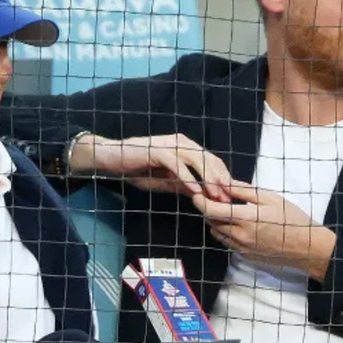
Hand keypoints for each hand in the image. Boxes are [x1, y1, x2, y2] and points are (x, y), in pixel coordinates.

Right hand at [80, 133, 231, 201]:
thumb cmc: (138, 169)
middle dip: (220, 180)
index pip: (211, 161)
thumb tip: (202, 195)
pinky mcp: (158, 150)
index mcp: (185, 147)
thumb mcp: (165, 181)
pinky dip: (188, 178)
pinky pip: (177, 165)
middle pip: (209, 159)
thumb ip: (183, 185)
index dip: (223, 178)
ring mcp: (170, 145)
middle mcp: (181, 142)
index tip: (231, 196)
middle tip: (228, 199)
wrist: (112, 160)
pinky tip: (195, 191)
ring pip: (196, 160)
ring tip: (216, 196)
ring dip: (208, 179)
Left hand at [192, 181, 336, 281]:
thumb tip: (224, 183)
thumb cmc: (292, 219)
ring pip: (217, 233)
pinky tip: (236, 223)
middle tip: (211, 197)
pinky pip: (227, 242)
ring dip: (216, 221)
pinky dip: (225, 232)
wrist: (307, 248)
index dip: (200, 202)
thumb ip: (243, 191)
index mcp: (246, 219)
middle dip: (207, 210)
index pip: (212, 211)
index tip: (197, 193)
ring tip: (225, 210)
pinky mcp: (245, 256)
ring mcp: (242, 248)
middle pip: (211, 222)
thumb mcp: (269, 198)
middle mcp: (240, 236)